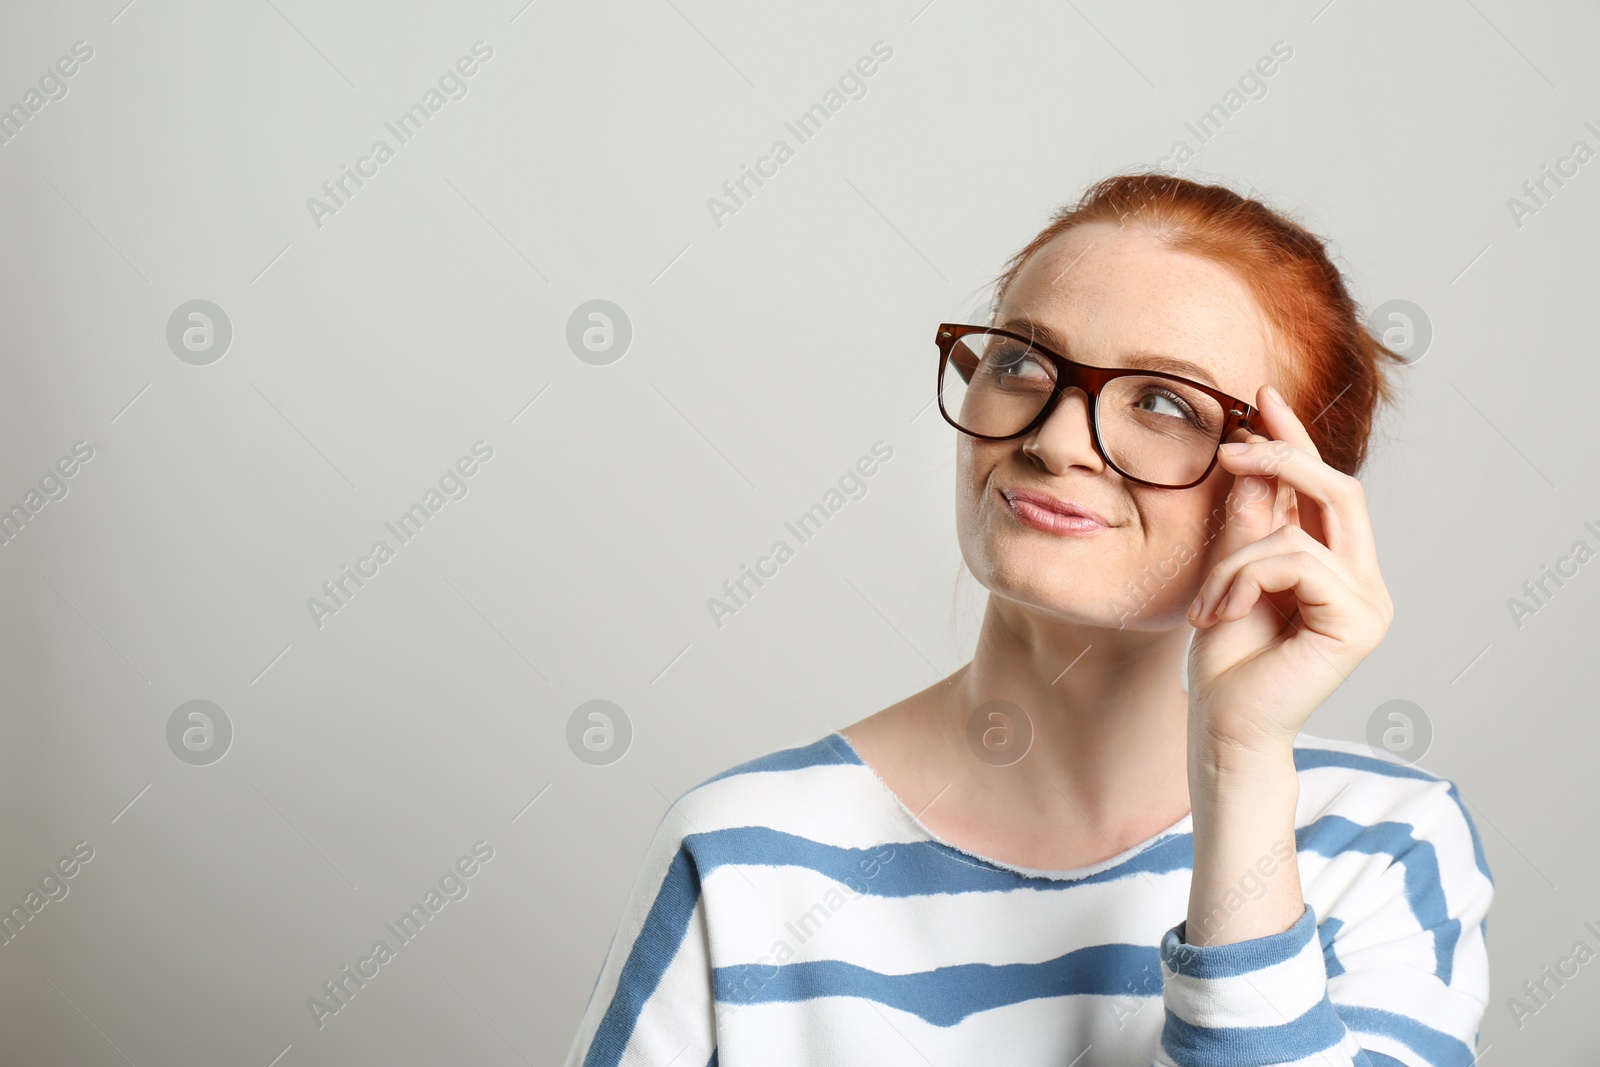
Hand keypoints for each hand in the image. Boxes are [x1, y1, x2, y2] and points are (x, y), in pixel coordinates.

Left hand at [1184, 384, 1394, 761]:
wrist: (1223, 724)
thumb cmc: (1227, 658)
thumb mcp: (1230, 571)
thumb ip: (1252, 519)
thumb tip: (1253, 457)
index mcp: (1338, 566)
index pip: (1324, 488)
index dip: (1297, 439)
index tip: (1262, 397)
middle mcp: (1364, 580)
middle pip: (1339, 489)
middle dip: (1283, 456)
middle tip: (1232, 445)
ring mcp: (1368, 602)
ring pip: (1299, 533)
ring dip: (1235, 561)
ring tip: (1210, 603)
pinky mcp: (1358, 622)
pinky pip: (1295, 562)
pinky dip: (1245, 579)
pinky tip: (1226, 614)